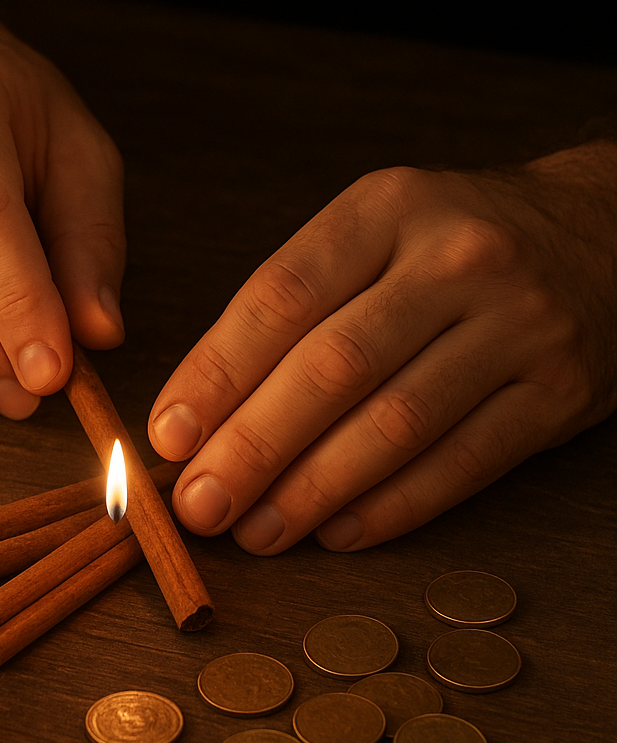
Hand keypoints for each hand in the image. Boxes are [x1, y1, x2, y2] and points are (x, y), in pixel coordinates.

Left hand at [148, 147, 616, 551]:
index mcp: (389, 209)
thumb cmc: (457, 245)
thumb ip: (296, 306)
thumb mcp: (377, 233)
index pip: (282, 296)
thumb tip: (202, 409)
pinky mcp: (559, 392)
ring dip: (313, 490)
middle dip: (253, 447)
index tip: (169, 435)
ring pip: (396, 424)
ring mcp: (517, 326)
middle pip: (335, 366)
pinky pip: (463, 464)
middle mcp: (457, 259)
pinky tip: (338, 532)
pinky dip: (392, 507)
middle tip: (201, 504)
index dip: (216, 374)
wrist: (604, 237)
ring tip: (257, 532)